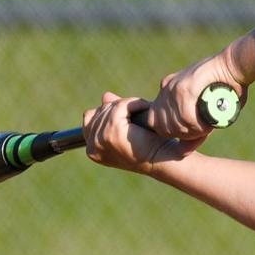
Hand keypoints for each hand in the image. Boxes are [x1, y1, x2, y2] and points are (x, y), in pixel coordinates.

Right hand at [83, 92, 203, 173]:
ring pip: (110, 107)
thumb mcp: (129, 128)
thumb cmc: (151, 145)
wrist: (166, 157)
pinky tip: (146, 110)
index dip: (110, 110)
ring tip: (144, 114)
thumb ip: (114, 113)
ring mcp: (100, 141)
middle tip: (141, 112)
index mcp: (93, 150)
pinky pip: (120, 106)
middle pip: (100, 110)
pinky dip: (134, 104)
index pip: (89, 117)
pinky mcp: (112, 132)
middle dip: (121, 107)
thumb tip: (105, 96)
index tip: (130, 116)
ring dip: (130, 105)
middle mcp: (93, 148)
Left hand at [147, 54, 245, 140]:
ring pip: (174, 124)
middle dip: (180, 135)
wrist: (235, 65)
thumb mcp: (204, 112)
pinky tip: (208, 124)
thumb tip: (182, 152)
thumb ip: (191, 130)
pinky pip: (186, 118)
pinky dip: (198, 126)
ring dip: (192, 132)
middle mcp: (167, 87)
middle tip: (200, 133)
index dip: (172, 134)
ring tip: (207, 128)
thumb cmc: (225, 88)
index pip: (155, 122)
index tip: (191, 134)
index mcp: (168, 90)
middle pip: (161, 125)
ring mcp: (174, 87)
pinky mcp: (185, 88)